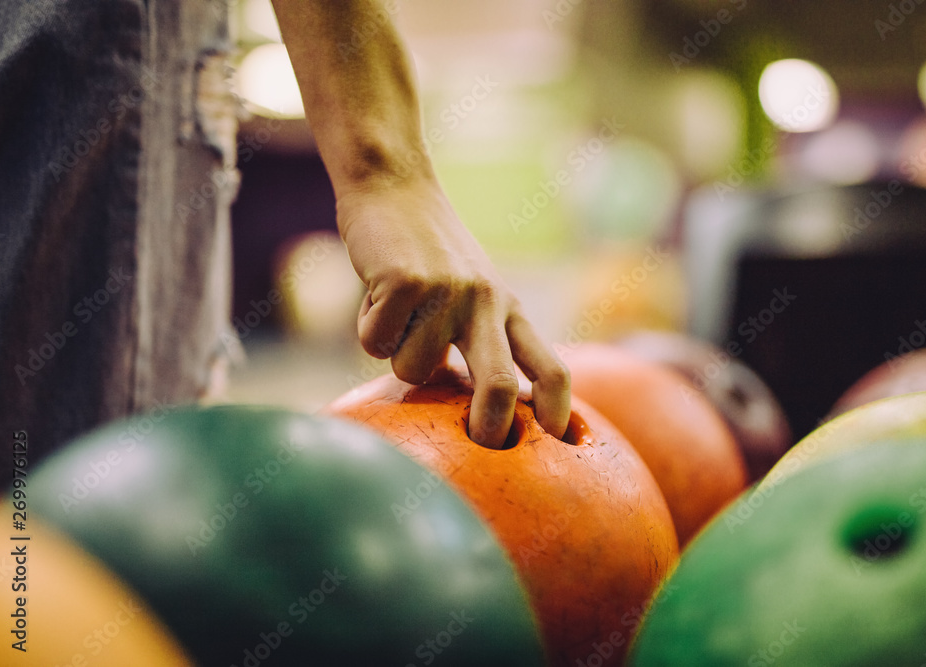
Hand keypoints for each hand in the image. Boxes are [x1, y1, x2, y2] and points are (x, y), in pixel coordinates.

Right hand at [336, 174, 570, 446]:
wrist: (394, 186)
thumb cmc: (430, 251)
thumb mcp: (473, 291)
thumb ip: (482, 339)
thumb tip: (480, 409)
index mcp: (507, 309)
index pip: (549, 364)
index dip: (558, 405)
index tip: (559, 440)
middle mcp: (486, 303)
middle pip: (500, 382)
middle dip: (492, 424)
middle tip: (480, 445)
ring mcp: (447, 293)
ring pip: (415, 369)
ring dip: (394, 351)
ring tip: (397, 310)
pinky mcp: (405, 283)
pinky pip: (376, 343)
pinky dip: (367, 326)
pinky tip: (375, 292)